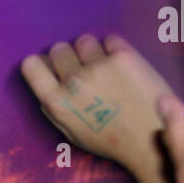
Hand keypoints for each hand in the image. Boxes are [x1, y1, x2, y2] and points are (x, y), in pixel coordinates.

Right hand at [20, 33, 175, 177]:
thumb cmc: (110, 142)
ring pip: (83, 41)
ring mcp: (99, 65)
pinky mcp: (124, 56)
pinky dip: (113, 49)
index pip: (31, 64)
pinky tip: (121, 64)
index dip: (42, 64)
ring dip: (90, 51)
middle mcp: (73, 80)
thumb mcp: (72, 134)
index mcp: (56, 102)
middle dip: (67, 58)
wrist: (152, 140)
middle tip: (83, 70)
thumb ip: (55, 108)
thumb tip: (47, 84)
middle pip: (58, 49)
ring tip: (104, 66)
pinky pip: (110, 39)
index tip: (52, 69)